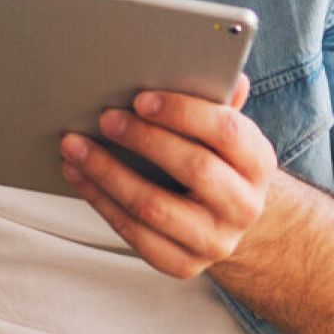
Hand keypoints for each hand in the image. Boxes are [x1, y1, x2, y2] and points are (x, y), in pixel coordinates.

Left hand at [61, 77, 282, 278]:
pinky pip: (135, 234)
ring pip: (154, 207)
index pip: (227, 132)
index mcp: (258, 163)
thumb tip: (223, 69)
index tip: (141, 99)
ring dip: (107, 174)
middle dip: (143, 140)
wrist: (227, 221)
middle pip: (194, 169)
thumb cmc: (217, 162)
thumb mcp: (225, 133)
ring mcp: (215, 241)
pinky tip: (79, 177)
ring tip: (75, 147)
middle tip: (104, 119)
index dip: (183, 113)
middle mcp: (244, 206)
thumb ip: (219, 102)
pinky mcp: (183, 265)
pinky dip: (101, 202)